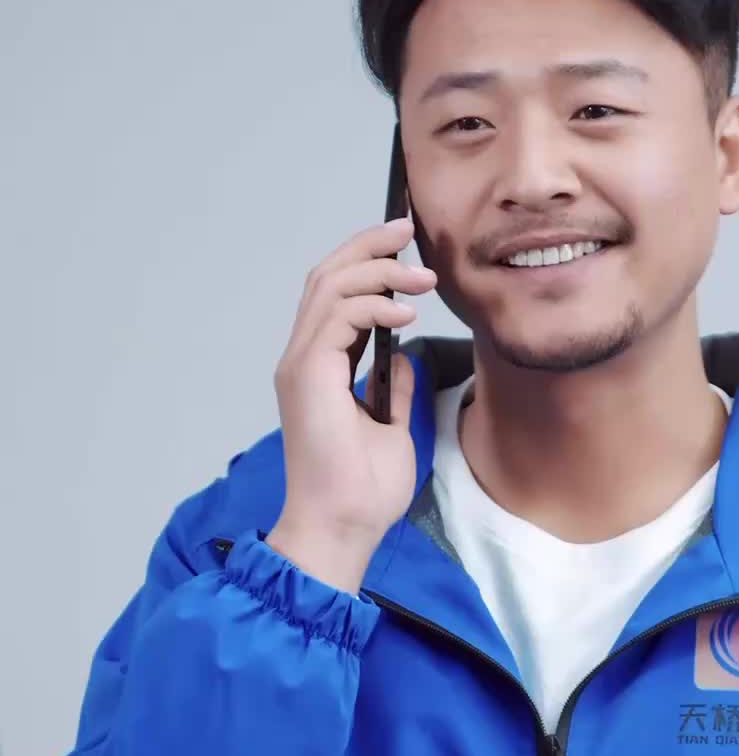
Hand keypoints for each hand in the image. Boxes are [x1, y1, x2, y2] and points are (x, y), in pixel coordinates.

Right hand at [266, 218, 437, 590]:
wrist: (343, 527)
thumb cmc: (363, 492)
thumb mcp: (391, 429)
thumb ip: (391, 389)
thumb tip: (401, 356)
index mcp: (318, 370)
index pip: (335, 296)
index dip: (367, 262)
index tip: (406, 245)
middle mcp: (303, 360)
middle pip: (327, 277)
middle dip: (369, 246)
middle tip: (409, 228)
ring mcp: (300, 365)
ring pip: (329, 287)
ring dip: (378, 271)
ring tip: (421, 276)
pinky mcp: (306, 375)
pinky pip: (337, 317)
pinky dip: (373, 305)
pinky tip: (405, 314)